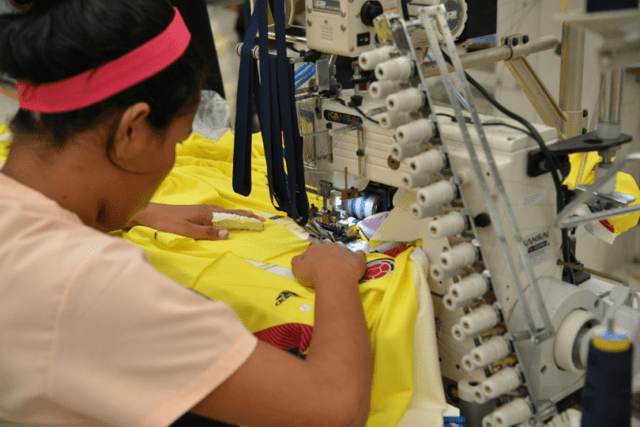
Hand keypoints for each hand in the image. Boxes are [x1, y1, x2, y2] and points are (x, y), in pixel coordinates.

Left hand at [127, 203, 264, 239]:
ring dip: (236, 215)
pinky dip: (225, 215)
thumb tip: (228, 233)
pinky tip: (223, 218)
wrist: (148, 214)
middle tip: (259, 219)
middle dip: (245, 215)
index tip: (260, 220)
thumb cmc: (166, 223)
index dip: (246, 218)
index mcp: (207, 214)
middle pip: (230, 212)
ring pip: (223, 212)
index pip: (232, 215)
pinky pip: (216, 213)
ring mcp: (199, 210)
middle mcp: (205, 210)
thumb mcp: (187, 231)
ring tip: (246, 218)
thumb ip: (208, 232)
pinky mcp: (193, 213)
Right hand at [291, 243, 366, 287]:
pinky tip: (358, 260)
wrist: (332, 275)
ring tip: (341, 264)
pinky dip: (358, 257)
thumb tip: (297, 261)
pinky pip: (359, 254)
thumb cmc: (313, 272)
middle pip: (328, 246)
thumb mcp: (297, 267)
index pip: (313, 247)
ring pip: (343, 249)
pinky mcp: (357, 258)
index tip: (314, 259)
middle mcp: (330, 246)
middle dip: (328, 252)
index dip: (313, 253)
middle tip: (327, 263)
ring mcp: (344, 250)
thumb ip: (297, 262)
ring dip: (342, 254)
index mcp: (315, 248)